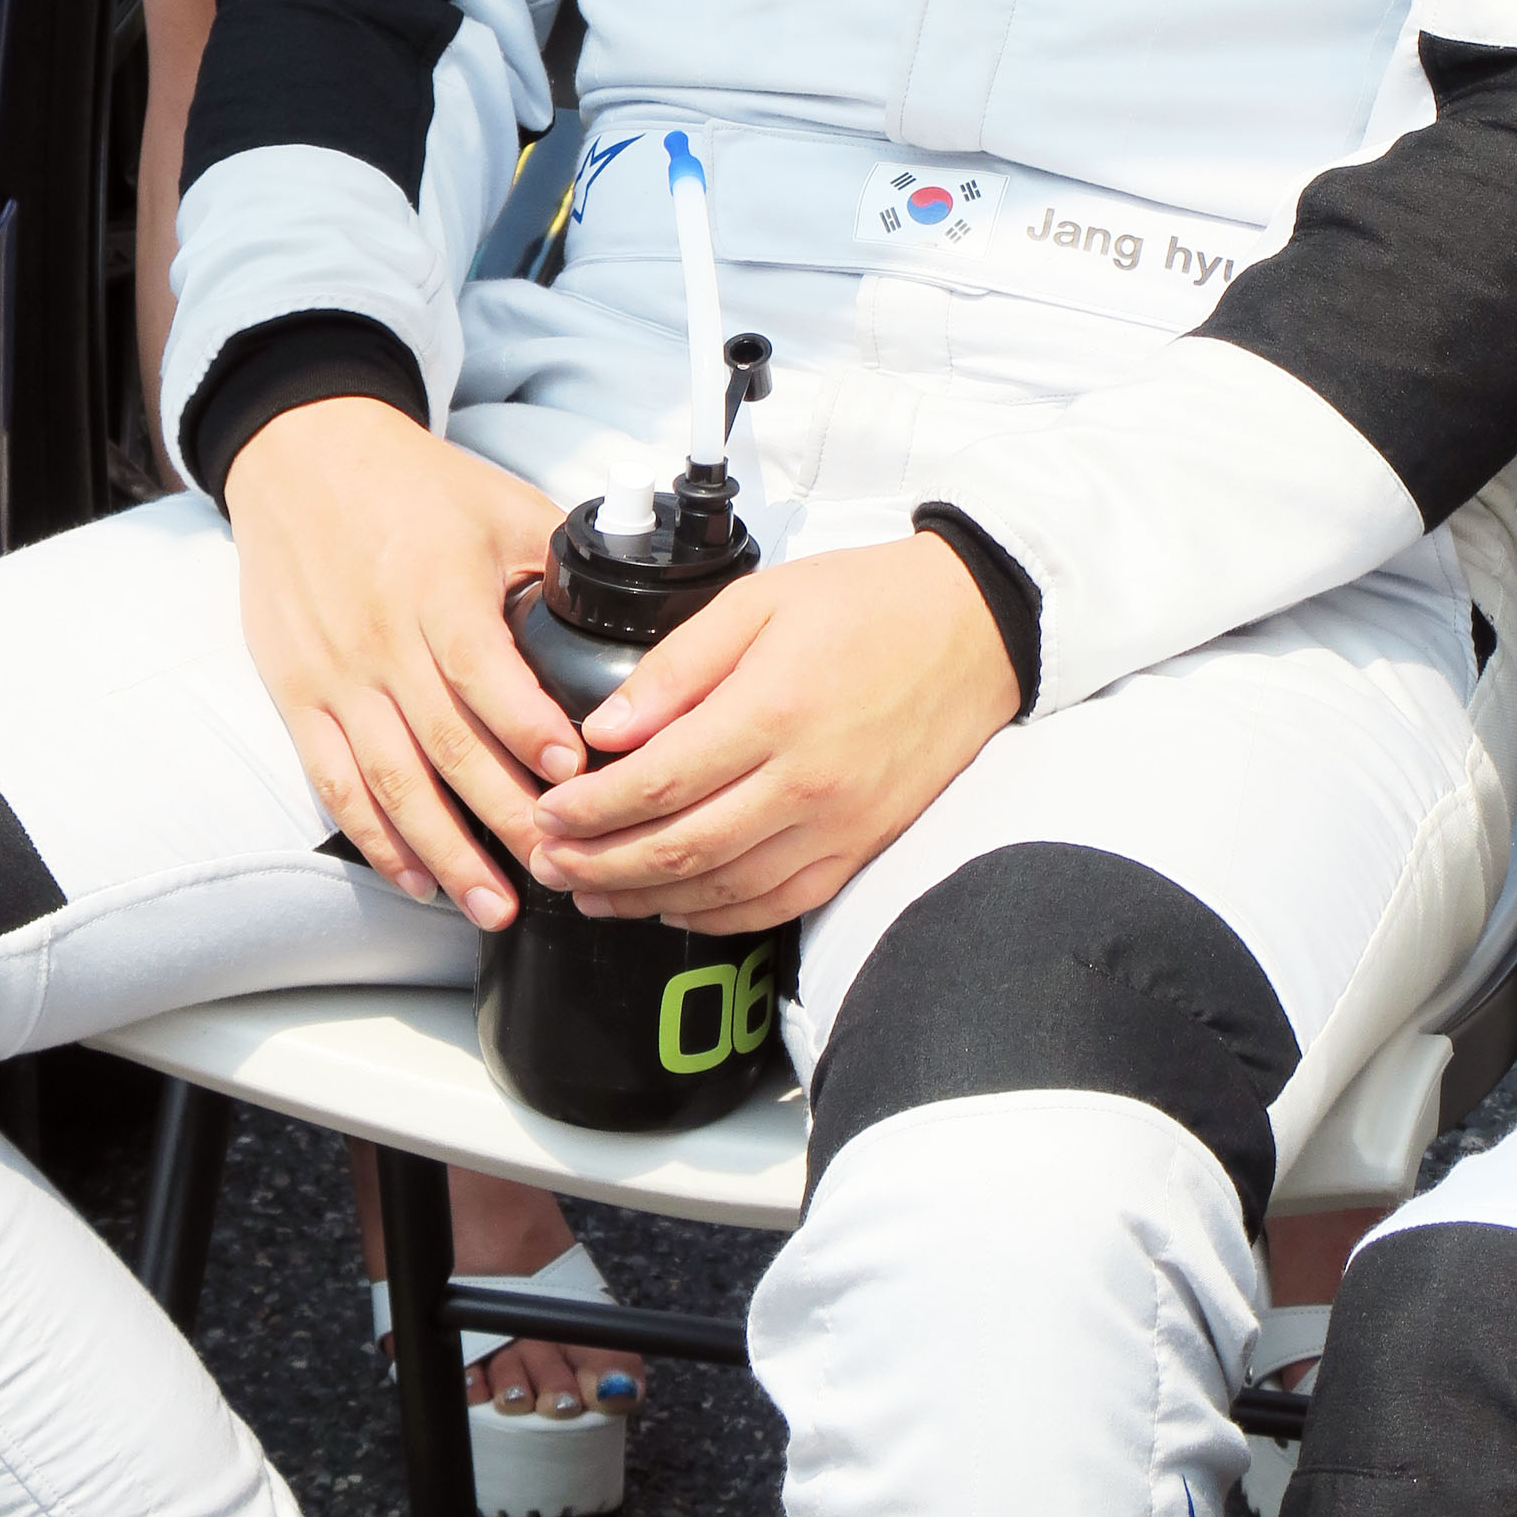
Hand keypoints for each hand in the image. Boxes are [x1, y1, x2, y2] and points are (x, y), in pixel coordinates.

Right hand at [225, 400, 576, 927]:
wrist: (301, 458)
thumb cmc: (410, 484)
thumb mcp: (497, 504)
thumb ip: (557, 565)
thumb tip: (632, 617)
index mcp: (437, 585)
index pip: (483, 668)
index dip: (526, 726)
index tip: (573, 774)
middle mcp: (382, 636)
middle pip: (444, 744)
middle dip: (503, 817)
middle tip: (557, 867)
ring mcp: (334, 674)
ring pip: (390, 781)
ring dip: (444, 852)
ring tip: (495, 905)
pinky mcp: (299, 696)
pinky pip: (336, 782)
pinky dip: (376, 838)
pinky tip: (417, 878)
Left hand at [526, 535, 1021, 935]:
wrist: (971, 631)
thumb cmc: (864, 603)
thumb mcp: (758, 600)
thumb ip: (676, 665)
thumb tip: (605, 729)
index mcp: (772, 710)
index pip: (657, 781)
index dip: (590, 807)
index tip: (546, 809)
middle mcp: (805, 782)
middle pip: (680, 848)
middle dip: (600, 863)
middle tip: (547, 862)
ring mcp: (837, 826)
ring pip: (722, 889)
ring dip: (645, 900)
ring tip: (589, 891)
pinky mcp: (859, 849)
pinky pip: (775, 905)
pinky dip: (715, 915)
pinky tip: (672, 907)